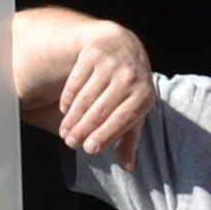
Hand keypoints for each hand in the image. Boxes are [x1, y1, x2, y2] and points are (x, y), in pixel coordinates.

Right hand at [58, 21, 155, 164]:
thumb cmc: (129, 84)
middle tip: (71, 143)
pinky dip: (68, 98)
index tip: (88, 149)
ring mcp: (111, 63)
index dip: (104, 135)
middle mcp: (130, 77)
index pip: (122, 119)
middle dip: (83, 129)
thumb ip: (129, 136)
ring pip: (86, 98)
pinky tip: (65, 110)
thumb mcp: (135, 108)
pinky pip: (76, 81)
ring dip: (72, 118)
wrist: (121, 43)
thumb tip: (127, 166)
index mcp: (145, 94)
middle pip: (101, 110)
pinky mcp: (93, 53)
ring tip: (65, 131)